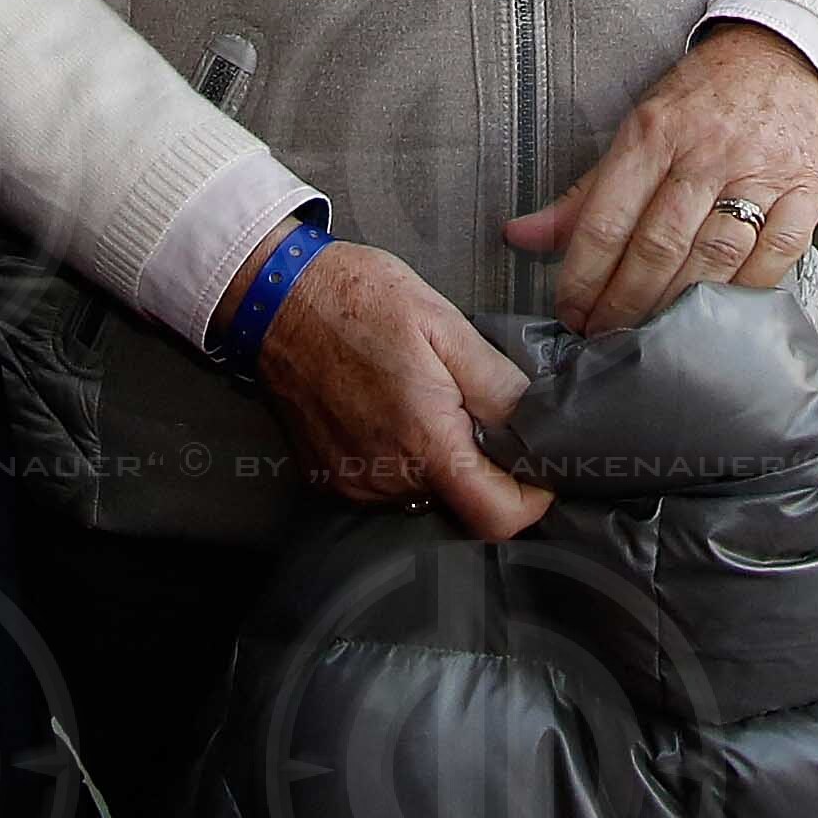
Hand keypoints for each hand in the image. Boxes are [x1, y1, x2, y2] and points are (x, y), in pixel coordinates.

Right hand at [246, 236, 550, 538]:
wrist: (278, 298)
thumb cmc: (360, 300)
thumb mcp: (444, 323)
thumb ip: (496, 382)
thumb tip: (538, 422)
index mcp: (426, 441)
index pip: (496, 518)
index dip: (530, 500)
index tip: (539, 471)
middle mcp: (388, 477)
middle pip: (462, 502)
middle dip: (482, 465)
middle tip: (476, 409)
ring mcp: (355, 483)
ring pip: (425, 493)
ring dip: (439, 460)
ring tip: (428, 400)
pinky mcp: (331, 478)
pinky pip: (387, 484)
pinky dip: (403, 457)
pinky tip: (394, 410)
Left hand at [505, 21, 817, 334]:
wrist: (783, 56)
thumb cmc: (701, 99)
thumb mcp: (638, 127)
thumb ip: (584, 193)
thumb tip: (518, 236)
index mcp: (653, 131)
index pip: (607, 219)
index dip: (583, 277)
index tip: (570, 314)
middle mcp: (706, 151)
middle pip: (658, 246)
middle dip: (624, 304)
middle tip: (603, 340)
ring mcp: (759, 173)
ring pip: (713, 258)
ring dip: (676, 309)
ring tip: (651, 340)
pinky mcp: (805, 192)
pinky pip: (774, 257)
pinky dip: (743, 294)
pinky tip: (717, 318)